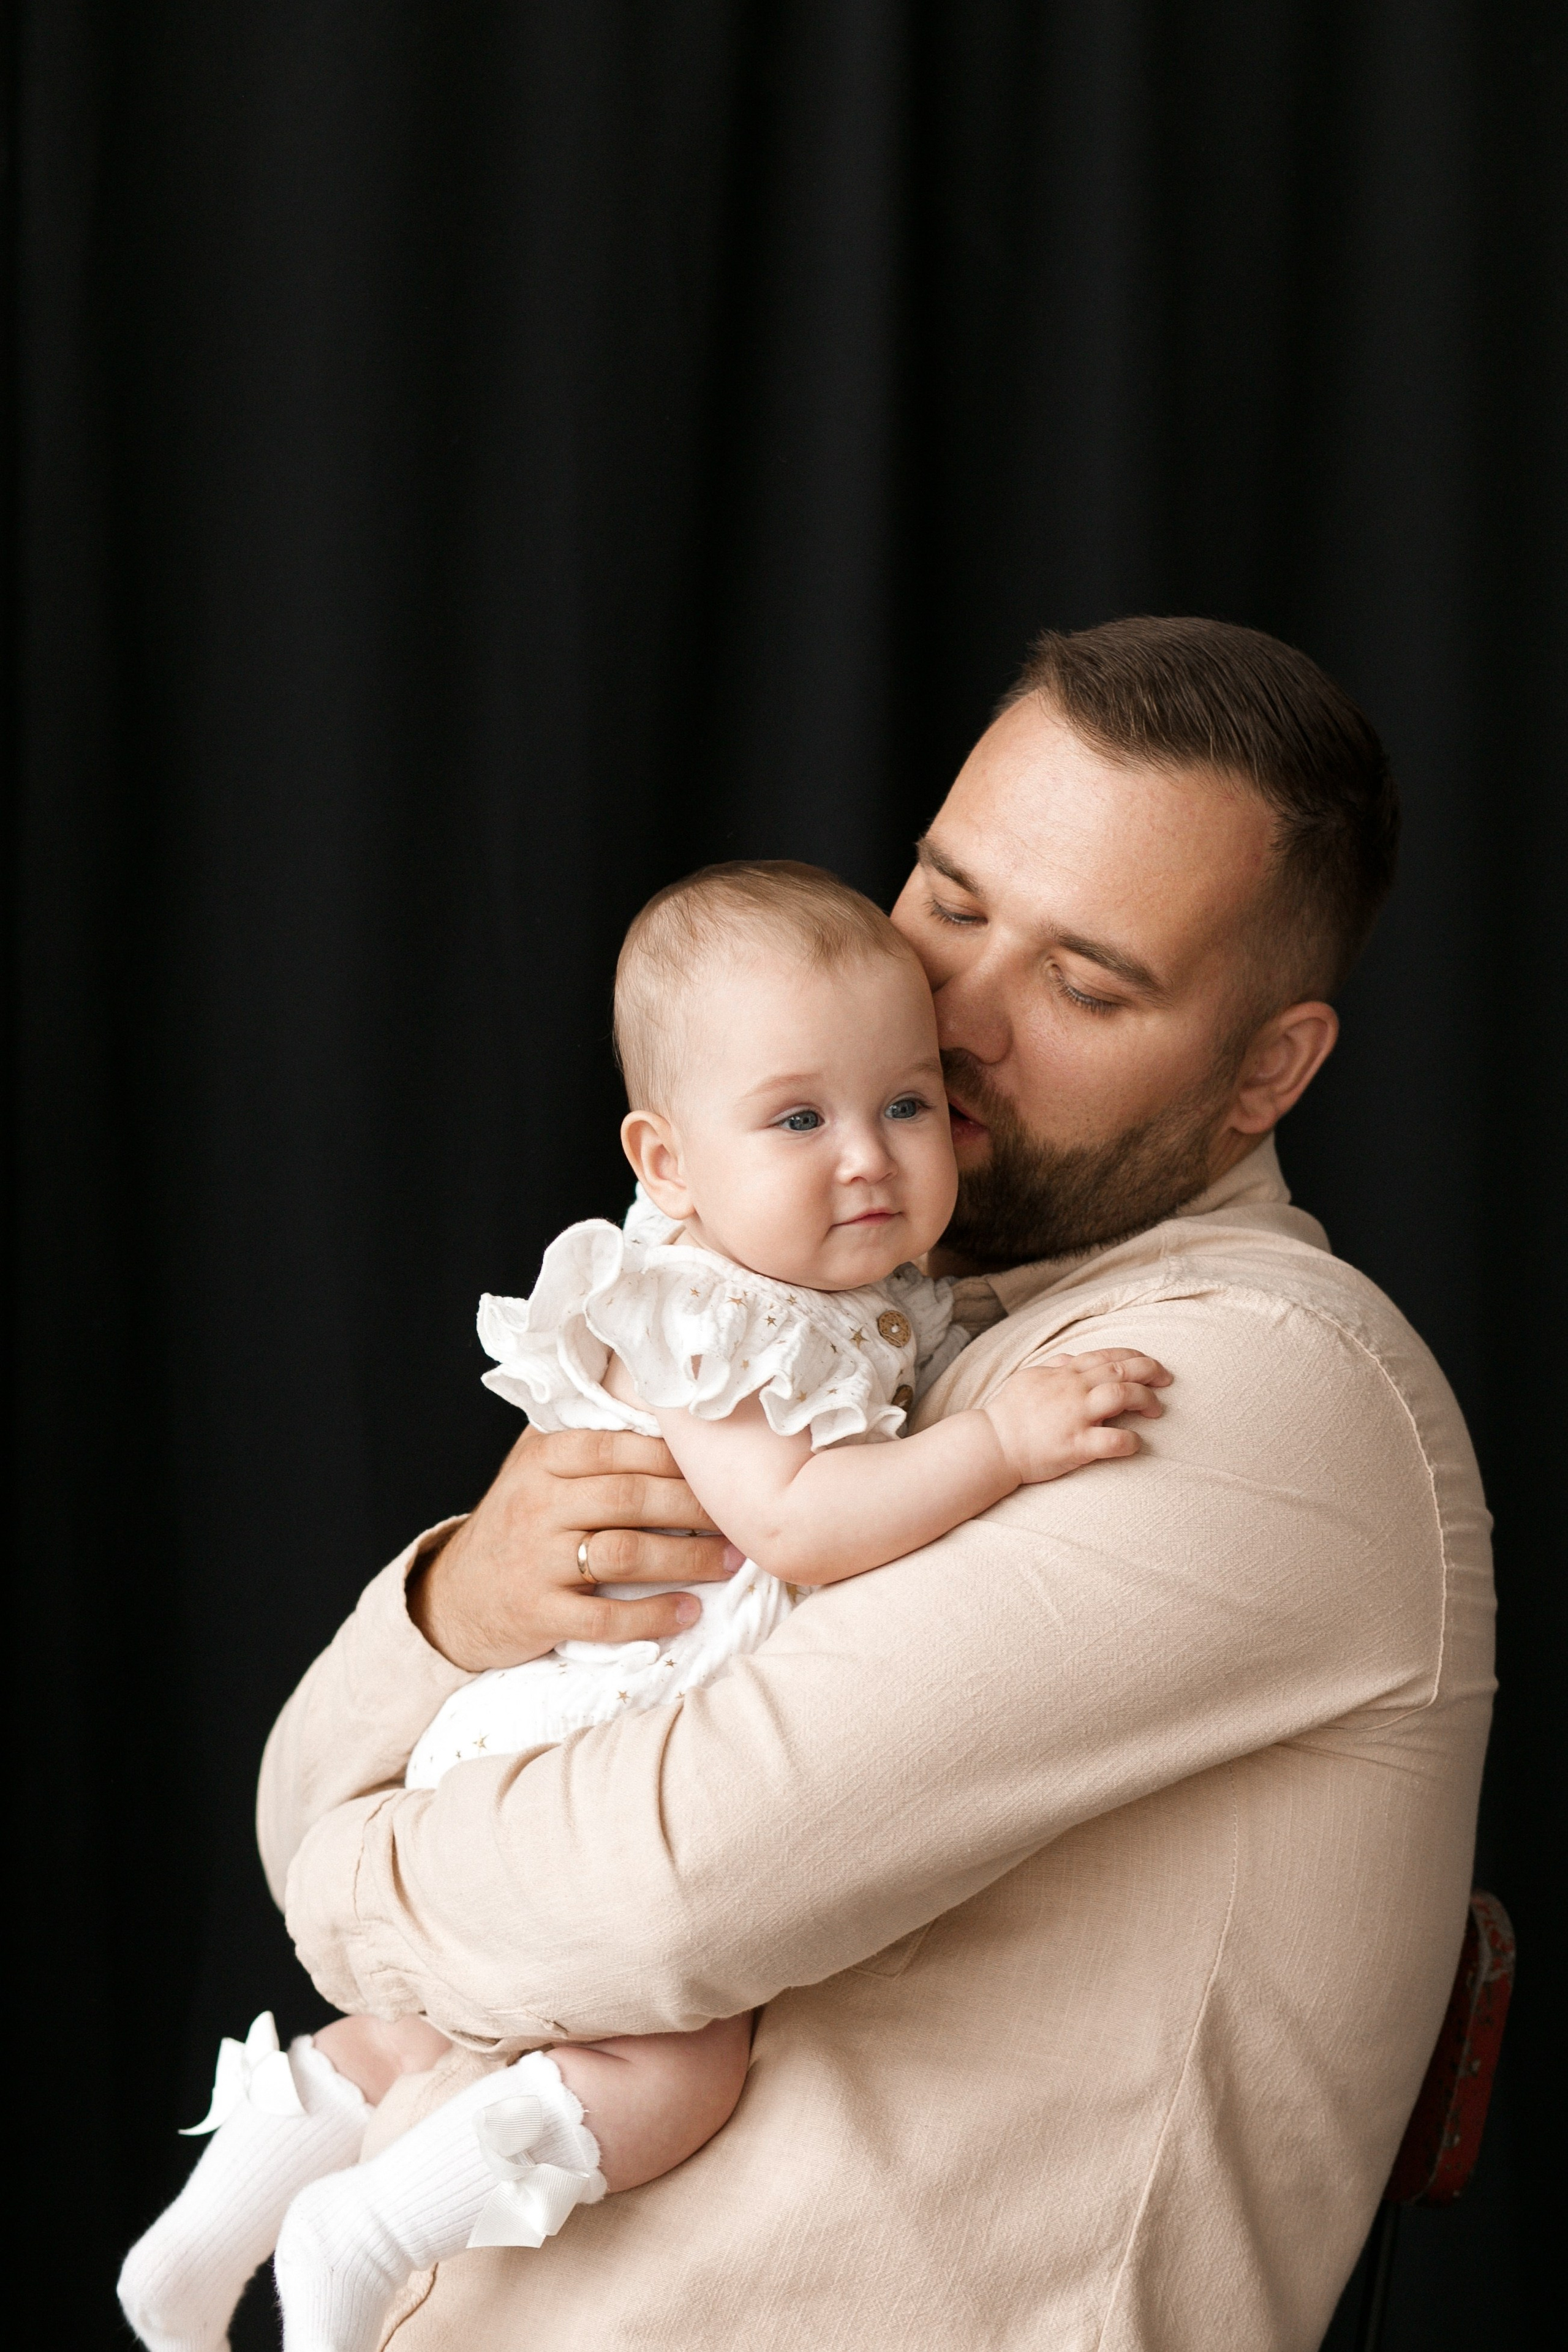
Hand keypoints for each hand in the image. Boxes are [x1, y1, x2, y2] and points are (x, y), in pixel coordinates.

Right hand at [408, 1425, 741, 1670]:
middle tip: (738, 1516)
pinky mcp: (537, 1614)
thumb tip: (661, 1411)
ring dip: (685, 1559)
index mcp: (541, 1461)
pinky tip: (687, 1613)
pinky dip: (651, 1617)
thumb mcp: (534, 1469)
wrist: (455, 1597)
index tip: (718, 1465)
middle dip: (692, 1506)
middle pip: (628, 1497)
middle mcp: (536, 1506)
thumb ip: (582, 1440)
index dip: (671, 1456)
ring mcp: (535, 1562)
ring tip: (729, 1562)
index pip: (613, 1446)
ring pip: (623, 1554)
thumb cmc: (517, 1525)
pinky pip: (602, 1619)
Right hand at [980, 1349, 1171, 1485]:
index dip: (1136, 1357)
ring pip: (1123, 1396)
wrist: (993, 1443)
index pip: (1108, 1356)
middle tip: (1167, 1380)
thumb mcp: (1030, 1376)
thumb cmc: (1009, 1412)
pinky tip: (1136, 1444)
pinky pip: (1113, 1441)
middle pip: (1123, 1370)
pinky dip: (1131, 1442)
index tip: (1152, 1365)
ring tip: (1157, 1410)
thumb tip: (1073, 1360)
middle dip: (1151, 1371)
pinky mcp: (1076, 1445)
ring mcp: (1076, 1416)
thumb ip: (1055, 1367)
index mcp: (1065, 1373)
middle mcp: (1074, 1389)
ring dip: (1147, 1400)